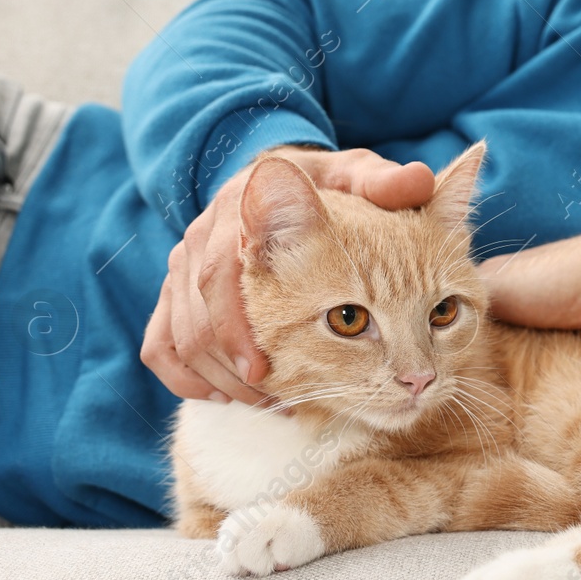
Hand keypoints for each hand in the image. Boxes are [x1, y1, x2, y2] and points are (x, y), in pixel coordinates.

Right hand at [141, 147, 435, 404]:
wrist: (278, 180)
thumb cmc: (325, 185)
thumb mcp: (353, 175)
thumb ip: (382, 182)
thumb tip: (420, 181)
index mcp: (242, 206)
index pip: (221, 270)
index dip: (237, 325)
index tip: (264, 369)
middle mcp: (204, 236)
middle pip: (197, 313)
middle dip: (230, 363)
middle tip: (270, 398)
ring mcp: (183, 266)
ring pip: (179, 335)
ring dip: (217, 376)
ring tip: (264, 403)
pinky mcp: (175, 293)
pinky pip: (160, 344)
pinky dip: (185, 377)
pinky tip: (226, 397)